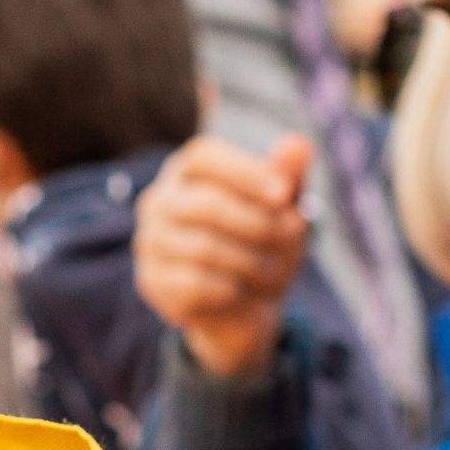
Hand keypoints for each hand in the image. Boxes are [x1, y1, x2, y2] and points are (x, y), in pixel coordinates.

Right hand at [134, 133, 313, 377]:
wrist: (242, 306)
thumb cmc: (261, 242)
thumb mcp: (281, 209)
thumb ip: (287, 175)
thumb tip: (299, 144)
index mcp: (187, 172)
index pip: (203, 157)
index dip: (245, 172)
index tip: (284, 194)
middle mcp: (160, 201)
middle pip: (207, 204)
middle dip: (260, 225)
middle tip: (294, 239)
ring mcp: (150, 242)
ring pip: (204, 248)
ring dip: (252, 263)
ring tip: (277, 273)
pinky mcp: (152, 281)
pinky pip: (195, 284)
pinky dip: (232, 291)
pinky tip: (246, 293)